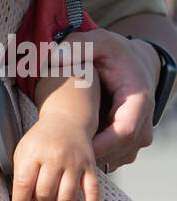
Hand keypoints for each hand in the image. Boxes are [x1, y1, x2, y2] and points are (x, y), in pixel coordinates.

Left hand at [10, 115, 100, 200]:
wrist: (66, 120)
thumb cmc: (42, 140)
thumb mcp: (23, 150)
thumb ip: (21, 174)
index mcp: (34, 153)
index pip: (24, 184)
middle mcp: (55, 157)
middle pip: (46, 193)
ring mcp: (74, 163)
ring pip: (67, 197)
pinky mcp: (90, 167)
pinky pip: (93, 191)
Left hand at [65, 28, 156, 171]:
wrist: (135, 64)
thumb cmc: (116, 54)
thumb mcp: (99, 42)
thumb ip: (78, 46)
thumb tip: (56, 56)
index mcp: (139, 101)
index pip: (124, 132)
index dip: (100, 143)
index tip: (74, 144)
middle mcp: (144, 124)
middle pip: (119, 150)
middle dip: (90, 152)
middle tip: (61, 148)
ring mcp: (138, 138)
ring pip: (115, 158)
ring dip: (91, 155)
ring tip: (64, 145)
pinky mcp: (129, 144)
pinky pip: (112, 156)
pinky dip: (94, 152)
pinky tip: (73, 142)